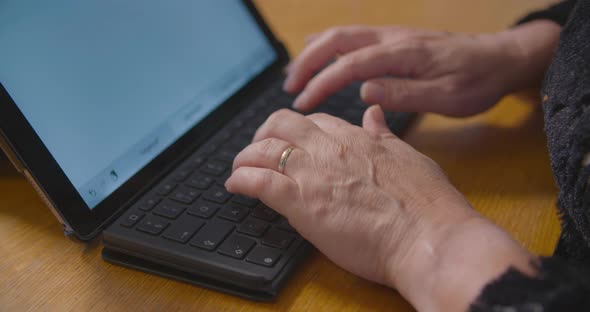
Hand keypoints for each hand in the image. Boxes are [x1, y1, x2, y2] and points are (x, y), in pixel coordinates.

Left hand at [226, 106, 534, 310]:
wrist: (428, 237)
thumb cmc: (426, 205)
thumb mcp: (407, 157)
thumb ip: (384, 135)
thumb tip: (373, 114)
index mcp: (356, 137)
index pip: (315, 121)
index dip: (298, 128)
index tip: (292, 139)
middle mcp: (329, 148)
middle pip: (281, 124)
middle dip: (264, 133)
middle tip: (259, 148)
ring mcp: (312, 173)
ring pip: (263, 149)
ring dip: (245, 155)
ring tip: (239, 167)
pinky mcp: (299, 202)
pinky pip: (257, 181)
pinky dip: (240, 179)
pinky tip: (234, 184)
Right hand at [284, 21, 560, 115]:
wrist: (501, 58)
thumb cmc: (477, 81)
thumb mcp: (448, 97)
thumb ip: (405, 94)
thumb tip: (364, 93)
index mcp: (404, 53)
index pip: (351, 65)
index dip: (322, 82)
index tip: (302, 103)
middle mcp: (393, 38)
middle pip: (337, 40)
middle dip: (307, 62)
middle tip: (289, 87)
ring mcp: (393, 36)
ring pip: (342, 35)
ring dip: (314, 53)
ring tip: (295, 76)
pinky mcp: (395, 40)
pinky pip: (353, 37)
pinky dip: (329, 47)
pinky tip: (320, 57)